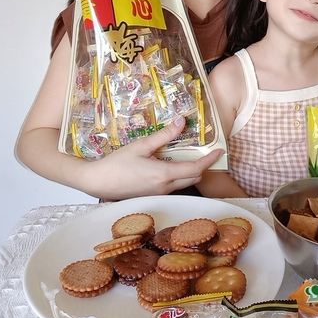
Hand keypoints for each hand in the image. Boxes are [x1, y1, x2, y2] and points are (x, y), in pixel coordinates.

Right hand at [88, 116, 223, 199]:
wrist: (97, 182)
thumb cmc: (116, 164)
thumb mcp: (141, 146)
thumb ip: (164, 136)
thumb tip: (181, 122)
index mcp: (164, 174)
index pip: (196, 168)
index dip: (210, 160)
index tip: (220, 151)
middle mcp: (165, 187)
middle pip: (194, 178)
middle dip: (204, 166)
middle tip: (207, 151)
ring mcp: (160, 194)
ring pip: (185, 183)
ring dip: (192, 171)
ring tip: (191, 155)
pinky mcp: (154, 195)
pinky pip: (174, 187)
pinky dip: (180, 176)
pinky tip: (173, 164)